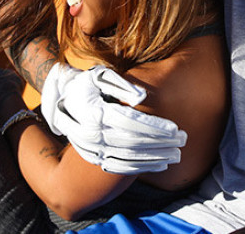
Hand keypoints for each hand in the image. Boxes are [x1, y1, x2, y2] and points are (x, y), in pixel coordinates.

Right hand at [41, 63, 186, 173]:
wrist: (62, 104)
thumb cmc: (87, 85)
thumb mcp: (99, 77)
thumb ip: (120, 84)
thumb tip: (142, 96)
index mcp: (95, 112)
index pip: (130, 122)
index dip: (153, 126)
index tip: (174, 128)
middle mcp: (92, 134)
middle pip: (132, 142)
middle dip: (159, 143)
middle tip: (182, 141)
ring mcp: (92, 149)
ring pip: (128, 158)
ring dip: (154, 158)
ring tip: (176, 155)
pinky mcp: (94, 158)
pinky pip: (120, 167)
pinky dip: (141, 167)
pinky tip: (160, 164)